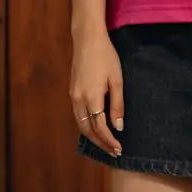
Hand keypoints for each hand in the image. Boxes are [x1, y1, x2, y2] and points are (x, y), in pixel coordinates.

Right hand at [70, 32, 123, 155]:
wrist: (87, 40)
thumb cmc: (106, 57)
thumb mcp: (117, 80)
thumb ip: (117, 105)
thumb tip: (118, 127)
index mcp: (92, 97)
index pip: (100, 127)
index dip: (109, 141)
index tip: (119, 149)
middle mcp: (79, 100)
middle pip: (88, 131)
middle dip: (101, 143)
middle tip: (114, 152)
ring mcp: (73, 96)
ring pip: (81, 125)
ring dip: (93, 137)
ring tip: (106, 144)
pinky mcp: (72, 92)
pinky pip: (78, 116)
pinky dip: (87, 127)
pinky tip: (96, 128)